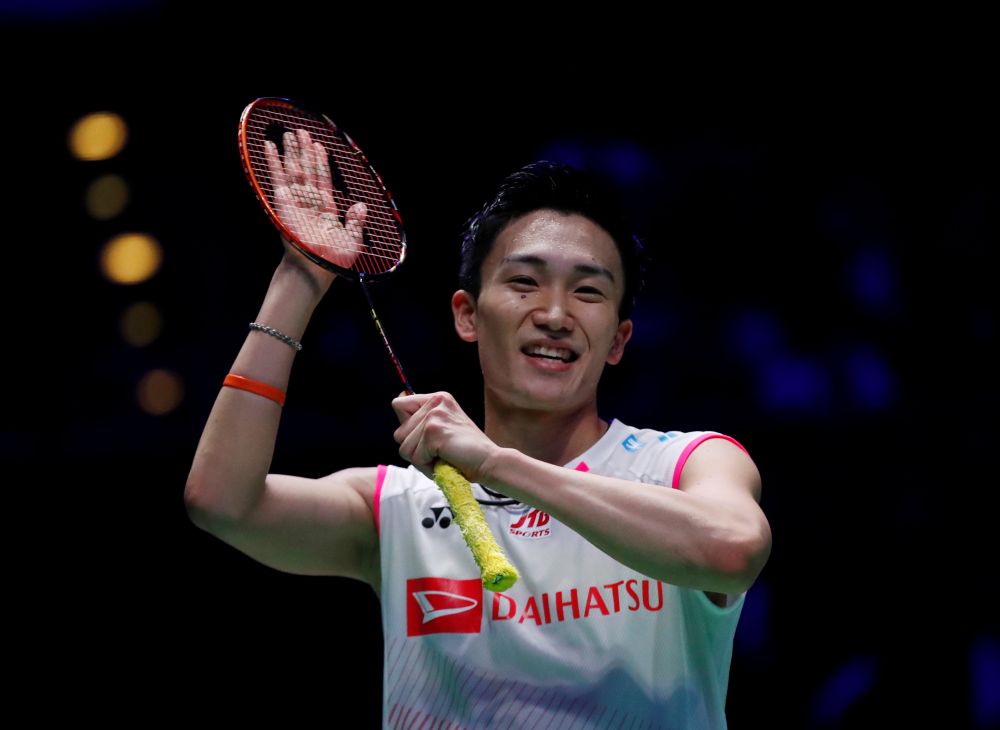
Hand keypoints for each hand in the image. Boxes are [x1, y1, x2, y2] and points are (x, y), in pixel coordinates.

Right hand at [266, 129, 366, 281]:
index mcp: (326, 210)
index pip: (323, 180)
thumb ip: (356, 222)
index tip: (320, 146)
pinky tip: (269, 146)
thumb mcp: (352, 241)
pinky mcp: (282, 201)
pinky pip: (277, 178)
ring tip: (290, 133)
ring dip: (291, 151)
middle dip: (305, 150)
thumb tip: (361, 206)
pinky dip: (273, 161)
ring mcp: (295, 200)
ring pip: (293, 170)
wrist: (314, 268)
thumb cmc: (332, 261)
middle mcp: (310, 202)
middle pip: (307, 170)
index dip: (321, 163)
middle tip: (302, 131)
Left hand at [392, 391, 498, 483]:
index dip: (407, 427)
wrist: (490, 461)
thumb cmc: (466, 451)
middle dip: (415, 449)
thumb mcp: (443, 427)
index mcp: (438, 398)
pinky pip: (415, 458)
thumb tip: (396, 402)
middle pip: (399, 432)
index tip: (427, 436)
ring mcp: (434, 416)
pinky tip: (446, 461)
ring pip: (405, 448)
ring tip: (444, 456)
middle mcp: (435, 402)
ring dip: (422, 460)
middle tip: (439, 451)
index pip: (399, 404)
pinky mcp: (434, 432)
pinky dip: (428, 467)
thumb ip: (421, 419)